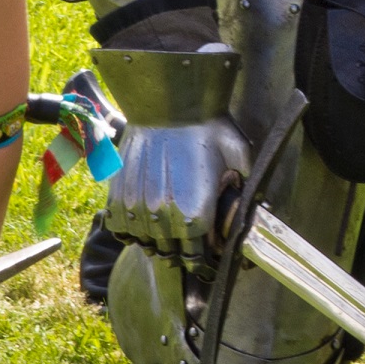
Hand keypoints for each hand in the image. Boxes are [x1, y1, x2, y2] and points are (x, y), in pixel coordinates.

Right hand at [102, 117, 252, 261]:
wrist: (169, 104)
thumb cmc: (208, 128)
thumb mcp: (238, 158)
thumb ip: (240, 190)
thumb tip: (245, 209)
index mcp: (196, 215)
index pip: (197, 258)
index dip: (203, 259)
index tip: (206, 255)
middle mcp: (164, 218)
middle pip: (170, 255)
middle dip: (181, 253)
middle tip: (188, 244)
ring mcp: (137, 209)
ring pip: (145, 245)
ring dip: (156, 243)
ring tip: (166, 233)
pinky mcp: (118, 196)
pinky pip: (121, 230)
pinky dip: (132, 232)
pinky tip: (143, 223)